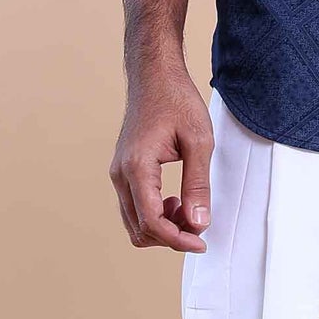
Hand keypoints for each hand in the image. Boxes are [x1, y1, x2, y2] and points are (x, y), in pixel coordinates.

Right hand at [110, 62, 212, 251]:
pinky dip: (154, 215)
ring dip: (162, 227)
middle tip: (199, 226)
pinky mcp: (122, 172)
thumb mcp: (199, 141)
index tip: (201, 242)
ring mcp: (118, 174)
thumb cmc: (176, 100)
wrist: (155, 76)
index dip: (178, 239)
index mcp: (137, 167)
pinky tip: (175, 201)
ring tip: (188, 209)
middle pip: (140, 229)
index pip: (152, 221)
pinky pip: (134, 208)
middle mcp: (121, 174)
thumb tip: (198, 222)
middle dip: (171, 236)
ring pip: (134, 222)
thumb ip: (198, 184)